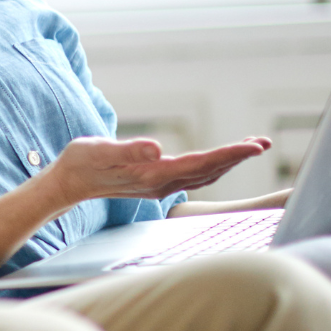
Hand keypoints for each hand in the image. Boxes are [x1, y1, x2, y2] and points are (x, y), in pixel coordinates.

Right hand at [45, 136, 268, 207]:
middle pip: (209, 170)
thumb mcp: (98, 150)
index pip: (201, 163)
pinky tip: (219, 160)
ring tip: (249, 148)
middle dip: (238, 158)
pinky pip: (194, 176)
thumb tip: (156, 149)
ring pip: (204, 175)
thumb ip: (128, 150)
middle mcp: (162, 183)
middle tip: (263, 144)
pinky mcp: (156, 183)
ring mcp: (160, 186)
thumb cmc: (80, 162)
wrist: (67, 184)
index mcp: (153, 174)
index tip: (253, 146)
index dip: (229, 154)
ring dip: (228, 162)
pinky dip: (213, 166)